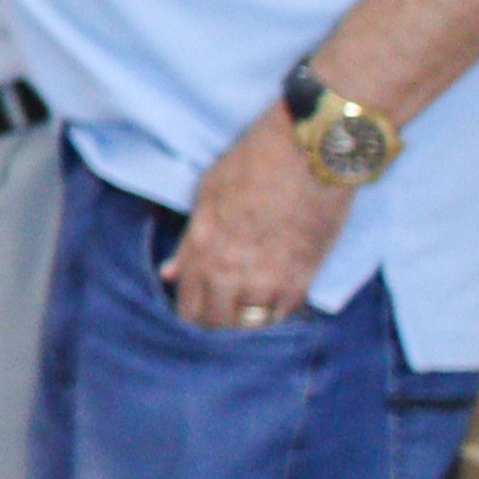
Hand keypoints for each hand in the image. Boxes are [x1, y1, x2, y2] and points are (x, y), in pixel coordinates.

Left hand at [170, 118, 352, 329]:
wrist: (310, 153)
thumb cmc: (253, 163)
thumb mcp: (208, 194)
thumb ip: (188, 241)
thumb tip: (169, 273)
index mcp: (202, 248)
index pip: (188, 306)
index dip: (189, 314)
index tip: (195, 312)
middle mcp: (231, 271)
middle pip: (216, 322)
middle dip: (214, 323)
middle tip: (220, 316)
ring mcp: (268, 278)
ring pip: (249, 326)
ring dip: (245, 322)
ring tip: (245, 313)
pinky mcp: (303, 278)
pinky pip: (283, 315)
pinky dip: (275, 314)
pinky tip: (272, 305)